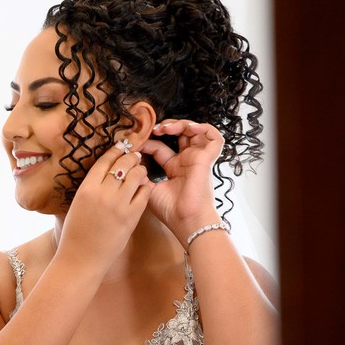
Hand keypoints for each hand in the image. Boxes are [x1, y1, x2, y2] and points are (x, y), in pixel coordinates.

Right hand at [56, 141, 151, 267]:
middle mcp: (103, 193)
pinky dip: (146, 186)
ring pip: (136, 175)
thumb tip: (105, 174)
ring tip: (141, 170)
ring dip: (140, 170)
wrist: (81, 258)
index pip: (105, 161)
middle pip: (123, 164)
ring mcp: (119, 204)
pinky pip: (144, 193)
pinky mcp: (132, 216)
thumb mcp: (78, 204)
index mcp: (86, 188)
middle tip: (135, 155)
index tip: (121, 146)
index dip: (115, 151)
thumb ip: (91, 188)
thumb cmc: (75, 233)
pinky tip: (145, 186)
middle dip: (130, 157)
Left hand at [139, 119, 223, 245]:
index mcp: (173, 168)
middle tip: (154, 129)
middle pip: (180, 135)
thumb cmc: (170, 210)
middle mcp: (186, 161)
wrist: (185, 220)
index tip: (134, 143)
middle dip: (166, 127)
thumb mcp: (148, 188)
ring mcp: (197, 159)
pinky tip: (189, 129)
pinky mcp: (206, 159)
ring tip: (167, 128)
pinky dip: (203, 128)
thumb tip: (129, 161)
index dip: (147, 142)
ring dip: (182, 124)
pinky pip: (214, 138)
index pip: (159, 147)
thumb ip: (140, 174)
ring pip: (196, 131)